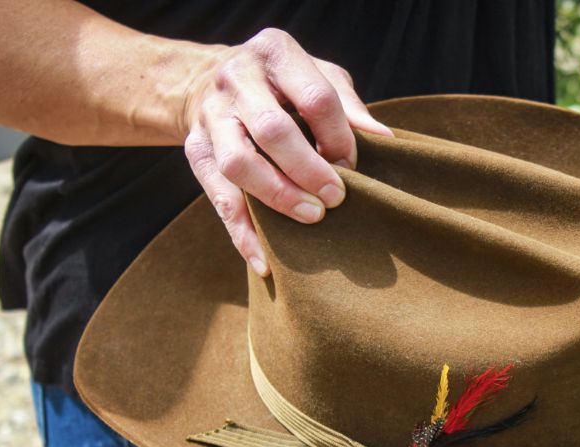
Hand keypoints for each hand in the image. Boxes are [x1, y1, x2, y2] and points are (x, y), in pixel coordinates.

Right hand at [180, 28, 392, 275]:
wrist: (208, 79)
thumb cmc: (283, 84)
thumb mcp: (318, 76)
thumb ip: (347, 106)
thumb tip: (384, 140)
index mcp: (275, 53)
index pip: (315, 98)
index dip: (339, 137)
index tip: (354, 165)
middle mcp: (237, 80)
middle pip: (273, 130)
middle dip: (309, 170)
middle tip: (337, 199)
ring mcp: (211, 117)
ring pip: (238, 164)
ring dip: (278, 197)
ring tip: (312, 218)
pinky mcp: (195, 150)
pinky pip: (216, 197)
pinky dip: (242, 233)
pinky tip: (264, 260)